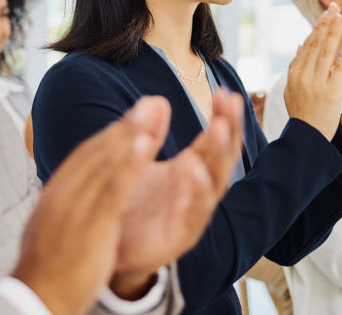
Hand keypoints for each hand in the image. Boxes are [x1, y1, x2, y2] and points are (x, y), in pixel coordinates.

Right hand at [11, 97, 168, 314]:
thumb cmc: (46, 268)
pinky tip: (145, 145)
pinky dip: (128, 164)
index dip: (112, 135)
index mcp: (56, 194)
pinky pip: (112, 189)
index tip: (134, 118)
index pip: (85, 157)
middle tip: (151, 102)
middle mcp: (63, 193)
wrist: (33, 299)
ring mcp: (75, 207)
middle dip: (127, 125)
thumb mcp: (52, 228)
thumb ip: (66, 205)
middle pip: (98, 153)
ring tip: (152, 111)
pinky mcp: (89, 224)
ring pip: (106, 164)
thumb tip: (75, 190)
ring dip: (132, 134)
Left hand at [111, 88, 243, 297]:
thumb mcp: (140, 162)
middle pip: (222, 156)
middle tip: (231, 104)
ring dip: (217, 156)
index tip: (225, 91)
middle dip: (228, 129)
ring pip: (213, 184)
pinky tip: (193, 172)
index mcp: (190, 169)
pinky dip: (195, 193)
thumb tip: (158, 100)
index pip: (214, 139)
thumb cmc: (131, 203)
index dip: (222, 116)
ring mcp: (191, 213)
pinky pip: (192, 214)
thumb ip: (150, 134)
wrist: (110, 249)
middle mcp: (196, 189)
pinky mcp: (179, 236)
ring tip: (218, 129)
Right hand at [284, 2, 341, 140]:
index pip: (308, 45)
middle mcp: (303, 75)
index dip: (318, 28)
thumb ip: (295, 66)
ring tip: (340, 16)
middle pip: (316, 44)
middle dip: (326, 24)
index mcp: (294, 73)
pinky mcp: (330, 91)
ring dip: (333, 32)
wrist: (307, 137)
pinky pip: (337, 68)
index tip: (327, 14)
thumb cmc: (302, 113)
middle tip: (334, 6)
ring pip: (326, 52)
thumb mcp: (291, 90)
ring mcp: (316, 83)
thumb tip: (300, 44)